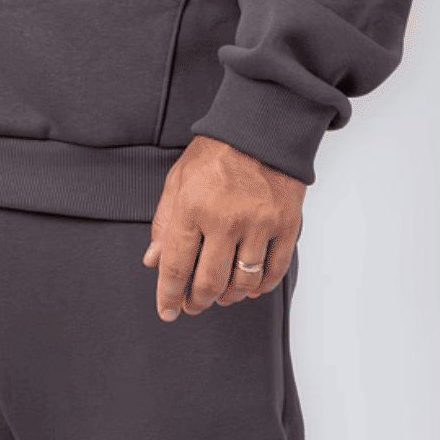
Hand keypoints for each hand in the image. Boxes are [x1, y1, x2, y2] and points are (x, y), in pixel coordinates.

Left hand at [142, 135, 306, 320]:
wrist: (260, 128)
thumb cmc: (215, 152)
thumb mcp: (178, 180)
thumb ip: (165, 222)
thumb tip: (154, 260)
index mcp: (192, 206)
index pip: (175, 265)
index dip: (169, 295)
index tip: (168, 311)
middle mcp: (225, 219)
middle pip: (209, 282)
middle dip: (197, 301)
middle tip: (193, 304)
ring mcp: (258, 224)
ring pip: (242, 284)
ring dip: (228, 297)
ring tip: (220, 295)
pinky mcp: (285, 226)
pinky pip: (273, 272)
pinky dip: (260, 287)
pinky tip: (249, 286)